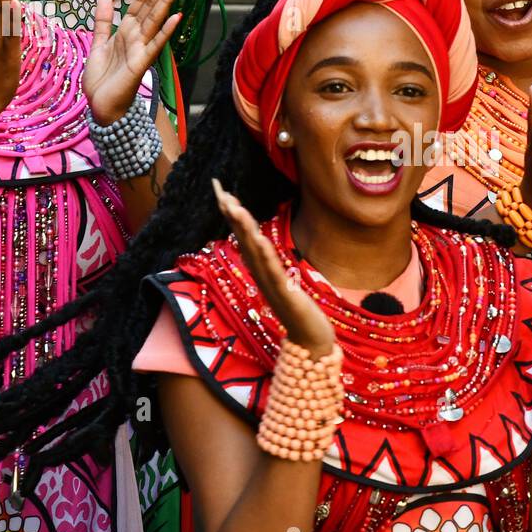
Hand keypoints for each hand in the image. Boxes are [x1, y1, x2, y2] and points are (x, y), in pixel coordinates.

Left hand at [83, 0, 185, 124]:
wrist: (101, 106)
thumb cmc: (102, 79)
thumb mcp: (98, 43)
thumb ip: (103, 20)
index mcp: (126, 30)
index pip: (141, 1)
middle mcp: (137, 36)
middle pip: (152, 4)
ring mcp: (141, 48)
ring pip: (156, 19)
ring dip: (168, 0)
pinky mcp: (141, 63)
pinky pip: (155, 44)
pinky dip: (166, 30)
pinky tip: (177, 16)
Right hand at [212, 179, 335, 355]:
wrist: (311, 340)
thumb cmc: (299, 312)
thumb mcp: (283, 283)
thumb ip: (272, 268)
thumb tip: (263, 249)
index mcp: (262, 272)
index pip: (245, 239)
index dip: (234, 218)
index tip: (223, 194)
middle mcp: (262, 277)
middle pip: (244, 241)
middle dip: (233, 216)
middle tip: (221, 191)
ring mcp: (272, 286)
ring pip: (255, 253)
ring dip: (244, 230)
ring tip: (235, 207)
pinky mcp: (286, 294)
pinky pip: (273, 272)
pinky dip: (265, 256)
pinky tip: (259, 240)